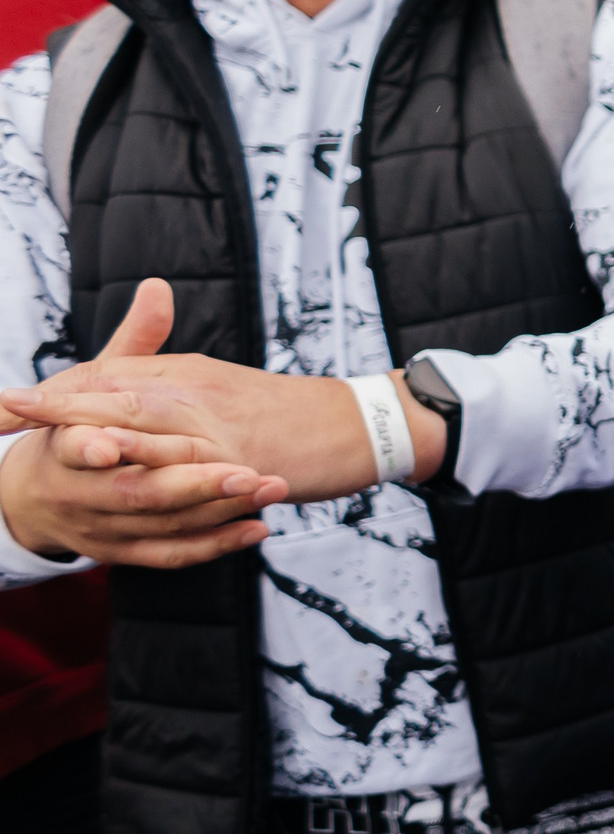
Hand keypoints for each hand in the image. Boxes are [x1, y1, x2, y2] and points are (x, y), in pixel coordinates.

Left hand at [0, 280, 445, 503]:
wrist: (358, 423)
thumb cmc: (288, 413)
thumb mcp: (221, 391)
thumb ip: (170, 395)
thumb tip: (118, 404)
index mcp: (186, 375)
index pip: (108, 377)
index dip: (55, 393)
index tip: (4, 405)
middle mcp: (195, 390)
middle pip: (111, 390)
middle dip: (53, 402)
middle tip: (1, 409)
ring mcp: (217, 420)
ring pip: (141, 417)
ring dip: (85, 421)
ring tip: (38, 427)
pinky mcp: (240, 452)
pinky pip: (184, 454)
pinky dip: (142, 452)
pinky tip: (108, 457)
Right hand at [0, 283, 286, 565]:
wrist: (40, 496)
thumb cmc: (77, 429)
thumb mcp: (98, 384)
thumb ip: (133, 341)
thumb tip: (158, 286)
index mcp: (63, 447)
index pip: (81, 448)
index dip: (112, 447)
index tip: (150, 444)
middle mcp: (78, 493)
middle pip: (136, 493)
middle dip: (195, 485)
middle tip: (252, 475)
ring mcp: (102, 527)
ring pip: (162, 527)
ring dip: (218, 511)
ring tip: (270, 491)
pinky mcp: (126, 552)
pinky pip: (174, 554)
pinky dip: (216, 545)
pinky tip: (257, 530)